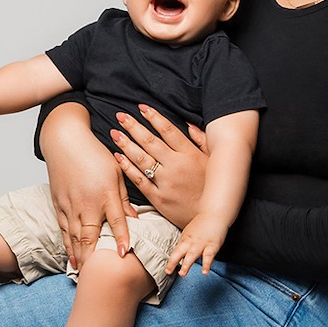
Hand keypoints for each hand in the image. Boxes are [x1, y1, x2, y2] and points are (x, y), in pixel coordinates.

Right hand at [41, 102, 132, 271]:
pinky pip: (64, 230)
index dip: (120, 238)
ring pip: (74, 236)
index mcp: (104, 193)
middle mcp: (86, 202)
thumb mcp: (115, 172)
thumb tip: (134, 220)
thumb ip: (123, 199)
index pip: (114, 221)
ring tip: (84, 273)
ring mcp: (69, 205)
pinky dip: (68, 245)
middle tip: (96, 276)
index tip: (123, 255)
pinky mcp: (58, 204)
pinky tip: (72, 257)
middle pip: (89, 235)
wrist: (64, 141)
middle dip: (93, 257)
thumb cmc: (93, 154)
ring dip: (79, 256)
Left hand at [110, 104, 208, 227]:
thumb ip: (201, 140)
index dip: (154, 117)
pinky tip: (118, 157)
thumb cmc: (212, 187)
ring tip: (115, 132)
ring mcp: (166, 182)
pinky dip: (128, 168)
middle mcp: (176, 166)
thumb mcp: (213, 161)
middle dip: (133, 127)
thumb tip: (189, 124)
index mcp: (190, 155)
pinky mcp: (158, 198)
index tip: (142, 108)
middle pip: (150, 142)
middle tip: (120, 116)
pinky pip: (139, 180)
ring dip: (126, 144)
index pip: (168, 130)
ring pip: (142, 159)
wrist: (210, 218)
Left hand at [167, 215, 227, 276]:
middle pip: (180, 253)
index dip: (170, 262)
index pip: (175, 252)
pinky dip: (206, 264)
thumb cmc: (201, 225)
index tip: (167, 271)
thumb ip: (184, 245)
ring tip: (182, 274)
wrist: (214, 213)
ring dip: (186, 264)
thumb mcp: (189, 234)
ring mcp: (201, 244)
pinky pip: (208, 256)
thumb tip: (179, 257)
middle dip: (173, 262)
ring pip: (192, 255)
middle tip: (168, 272)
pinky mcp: (212, 246)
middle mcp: (191, 242)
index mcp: (185, 240)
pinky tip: (205, 272)